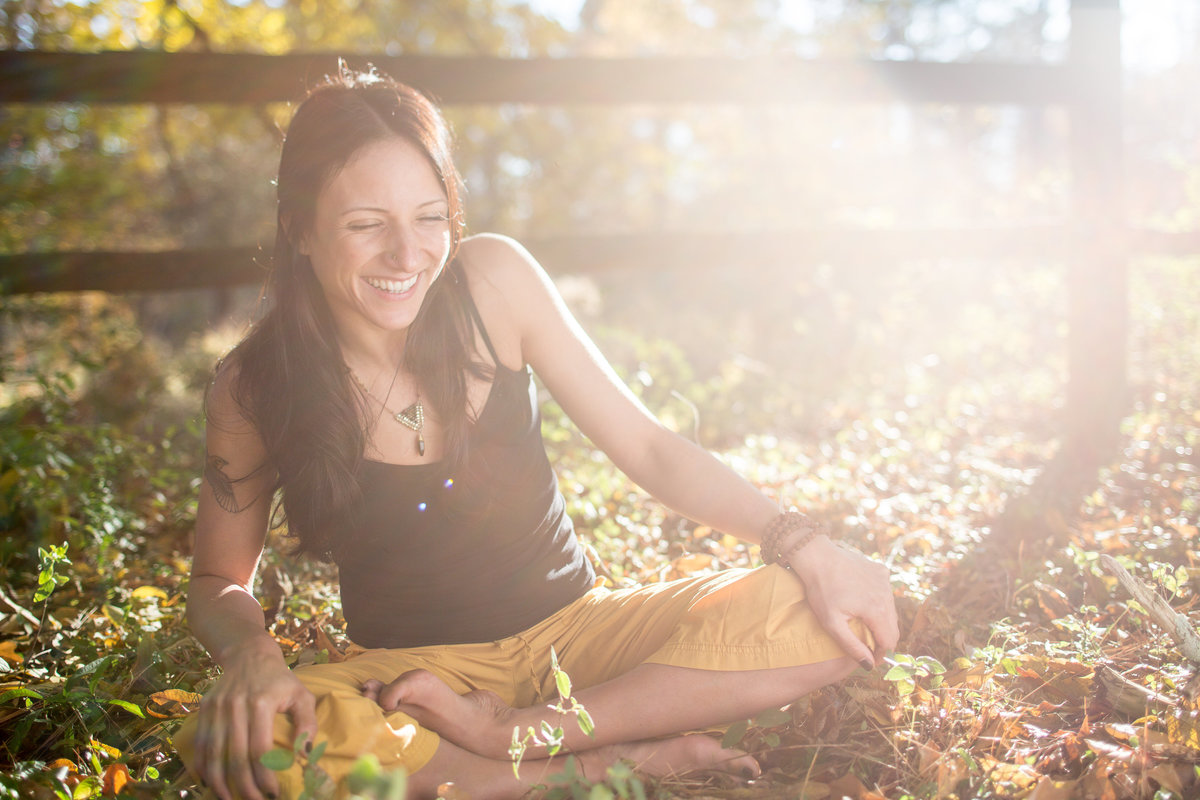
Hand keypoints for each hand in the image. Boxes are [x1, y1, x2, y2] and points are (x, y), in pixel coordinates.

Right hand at [191, 648, 317, 799]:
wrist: (249, 654)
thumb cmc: (279, 679)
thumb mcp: (301, 694)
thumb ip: (307, 722)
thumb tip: (306, 752)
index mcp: (260, 703)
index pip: (259, 750)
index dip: (264, 775)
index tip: (273, 793)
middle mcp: (234, 706)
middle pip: (234, 757)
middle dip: (243, 786)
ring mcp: (216, 708)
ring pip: (213, 754)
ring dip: (220, 782)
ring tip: (229, 799)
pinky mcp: (204, 709)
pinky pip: (200, 744)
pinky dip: (202, 766)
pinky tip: (209, 783)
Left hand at [786, 535, 898, 668]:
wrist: (817, 556)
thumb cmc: (821, 590)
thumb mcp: (831, 623)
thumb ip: (852, 646)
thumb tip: (869, 664)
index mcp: (877, 609)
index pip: (889, 641)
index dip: (881, 654)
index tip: (871, 659)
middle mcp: (886, 594)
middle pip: (892, 627)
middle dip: (882, 639)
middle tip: (867, 646)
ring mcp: (885, 581)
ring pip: (890, 610)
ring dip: (881, 621)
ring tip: (864, 626)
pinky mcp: (880, 571)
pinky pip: (885, 593)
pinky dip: (878, 602)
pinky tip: (863, 603)